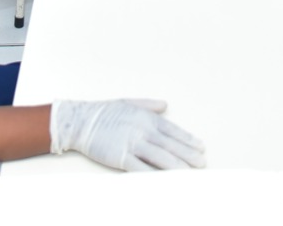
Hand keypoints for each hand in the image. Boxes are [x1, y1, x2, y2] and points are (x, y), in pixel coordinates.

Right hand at [50, 99, 205, 170]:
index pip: (173, 131)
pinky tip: (164, 180)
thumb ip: (149, 105)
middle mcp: (143, 130)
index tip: (200, 147)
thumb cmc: (103, 111)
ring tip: (189, 174)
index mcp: (146, 117)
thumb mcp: (129, 102)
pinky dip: (154, 176)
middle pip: (171, 146)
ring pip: (160, 158)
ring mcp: (132, 144)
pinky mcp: (121, 157)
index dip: (188, 140)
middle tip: (202, 163)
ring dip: (176, 167)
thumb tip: (165, 104)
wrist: (81, 121)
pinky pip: (141, 169)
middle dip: (188, 155)